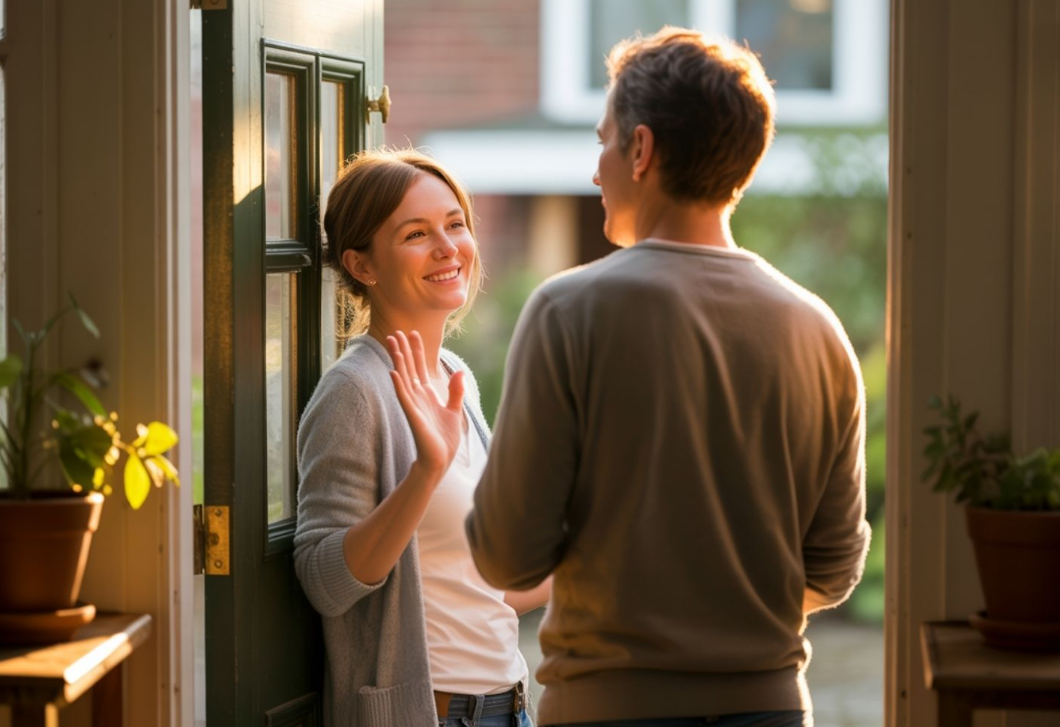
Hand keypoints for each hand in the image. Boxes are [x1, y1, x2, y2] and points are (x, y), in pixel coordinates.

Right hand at [386, 331, 464, 477]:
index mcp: (426, 395)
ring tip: (392, 343)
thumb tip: (459, 373)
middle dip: (403, 350)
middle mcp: (417, 397)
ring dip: (398, 361)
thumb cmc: (444, 439)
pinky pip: (403, 397)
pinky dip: (398, 384)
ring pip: (403, 378)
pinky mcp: (412, 416)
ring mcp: (413, 405)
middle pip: (408, 368)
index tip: (413, 333)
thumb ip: (455, 392)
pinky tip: (393, 372)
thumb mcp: (454, 411)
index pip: (419, 367)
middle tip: (397, 331)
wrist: (440, 460)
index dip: (416, 350)